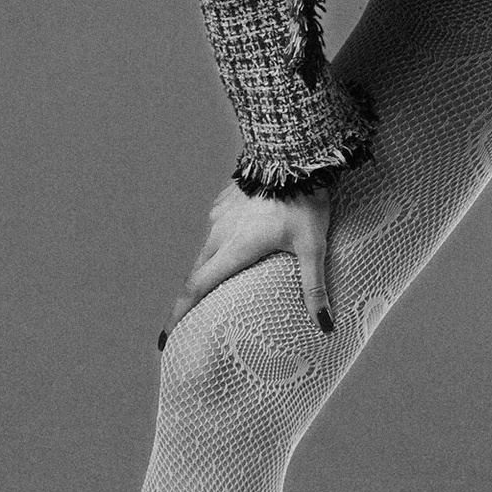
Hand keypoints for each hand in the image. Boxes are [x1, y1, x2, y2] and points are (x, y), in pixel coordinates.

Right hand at [160, 177, 333, 348]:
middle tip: (187, 324)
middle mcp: (219, 234)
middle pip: (197, 275)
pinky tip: (234, 248)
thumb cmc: (304, 202)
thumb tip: (325, 326)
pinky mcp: (225, 202)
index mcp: (234, 249)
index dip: (179, 316)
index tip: (165, 339)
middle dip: (189, 301)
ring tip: (215, 288)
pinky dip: (219, 246)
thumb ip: (314, 287)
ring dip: (207, 272)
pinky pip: (217, 230)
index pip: (196, 289)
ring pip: (207, 251)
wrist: (293, 153)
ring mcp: (220, 216)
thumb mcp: (313, 247)